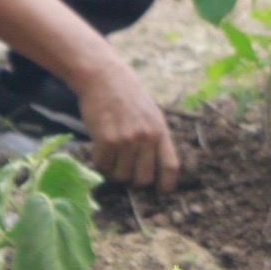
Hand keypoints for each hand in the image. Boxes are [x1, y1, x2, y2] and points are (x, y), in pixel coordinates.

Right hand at [75, 59, 178, 191]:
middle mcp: (146, 136)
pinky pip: (103, 166)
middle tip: (126, 174)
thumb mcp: (151, 114)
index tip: (159, 193)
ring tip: (112, 158)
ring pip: (121, 176)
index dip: (166, 186)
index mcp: (161, 131)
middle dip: (134, 182)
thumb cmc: (127, 97)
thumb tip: (155, 171)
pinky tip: (100, 151)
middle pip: (144, 179)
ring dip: (114, 173)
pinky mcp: (106, 139)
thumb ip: (154, 139)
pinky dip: (100, 164)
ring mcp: (127, 138)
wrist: (104, 77)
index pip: (170, 167)